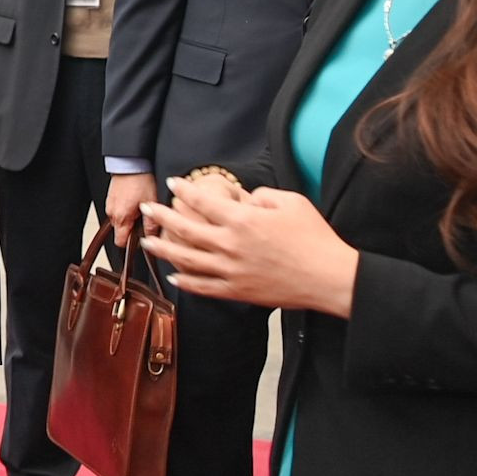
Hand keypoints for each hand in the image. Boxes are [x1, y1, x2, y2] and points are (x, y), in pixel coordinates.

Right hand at [106, 173, 157, 247]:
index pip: (121, 242)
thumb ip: (151, 224)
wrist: (130, 161)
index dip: (132, 244)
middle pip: (120, 232)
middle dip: (132, 231)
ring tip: (141, 209)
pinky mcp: (110, 198)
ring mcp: (110, 205)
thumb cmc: (140, 179)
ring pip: (119, 221)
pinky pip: (117, 211)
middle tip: (145, 221)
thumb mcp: (151, 202)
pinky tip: (135, 201)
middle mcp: (112, 213)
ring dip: (129, 220)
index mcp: (121, 217)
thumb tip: (155, 239)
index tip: (142, 240)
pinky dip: (126, 210)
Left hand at [140, 176, 358, 316]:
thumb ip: (261, 195)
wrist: (330, 278)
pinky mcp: (238, 292)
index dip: (184, 190)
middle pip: (185, 229)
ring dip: (163, 250)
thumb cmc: (315, 237)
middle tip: (146, 209)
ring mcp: (231, 271)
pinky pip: (203, 287)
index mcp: (242, 220)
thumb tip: (244, 199)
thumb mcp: (290, 202)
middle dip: (162, 216)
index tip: (172, 184)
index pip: (203, 201)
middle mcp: (230, 245)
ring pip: (186, 260)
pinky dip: (185, 282)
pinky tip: (173, 276)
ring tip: (147, 241)